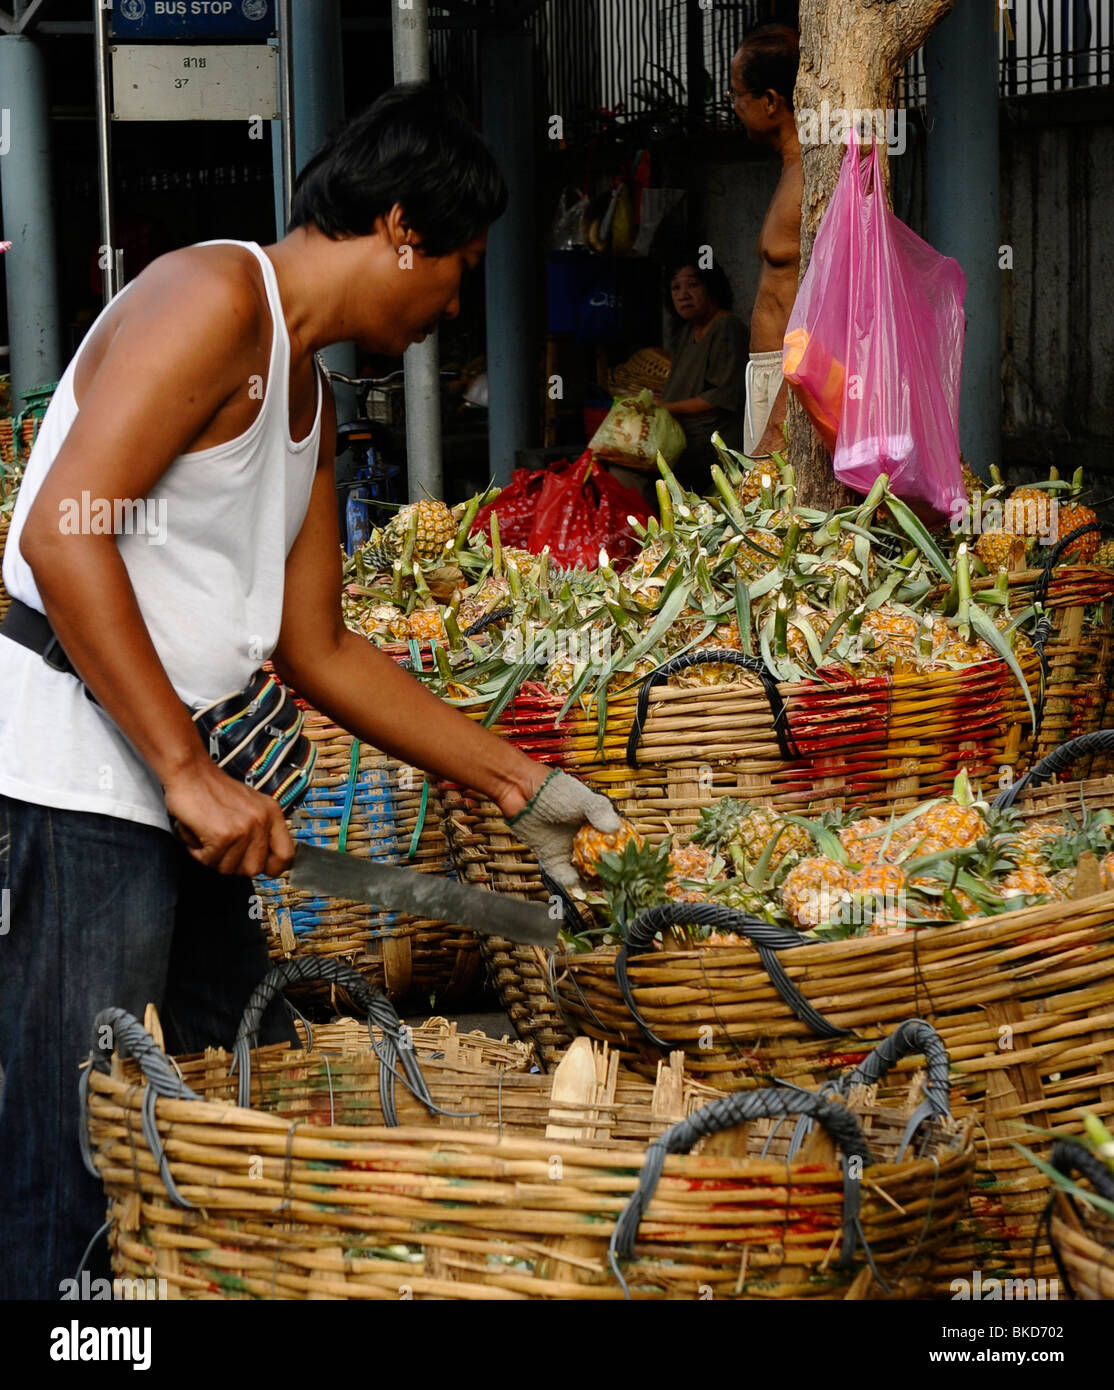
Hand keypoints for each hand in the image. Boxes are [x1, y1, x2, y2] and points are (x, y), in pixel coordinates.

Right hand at [164, 758, 294, 877]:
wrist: (190, 772)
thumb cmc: (213, 789)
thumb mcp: (250, 806)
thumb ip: (260, 830)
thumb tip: (263, 860)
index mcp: (272, 814)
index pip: (286, 855)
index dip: (272, 867)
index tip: (261, 867)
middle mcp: (262, 821)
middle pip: (255, 869)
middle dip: (233, 865)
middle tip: (222, 848)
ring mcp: (244, 829)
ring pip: (230, 868)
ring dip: (213, 857)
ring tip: (208, 836)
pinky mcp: (223, 835)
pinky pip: (210, 860)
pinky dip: (198, 852)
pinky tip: (198, 834)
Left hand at [509, 769, 620, 892]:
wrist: (522, 792)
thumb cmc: (554, 791)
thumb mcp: (582, 798)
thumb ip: (599, 811)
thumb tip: (614, 828)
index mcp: (596, 824)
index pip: (615, 842)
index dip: (623, 852)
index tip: (630, 861)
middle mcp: (585, 840)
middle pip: (602, 861)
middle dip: (608, 871)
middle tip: (614, 878)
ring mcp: (569, 850)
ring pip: (584, 872)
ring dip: (591, 879)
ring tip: (596, 882)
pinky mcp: (551, 859)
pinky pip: (563, 875)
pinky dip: (570, 880)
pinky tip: (575, 879)